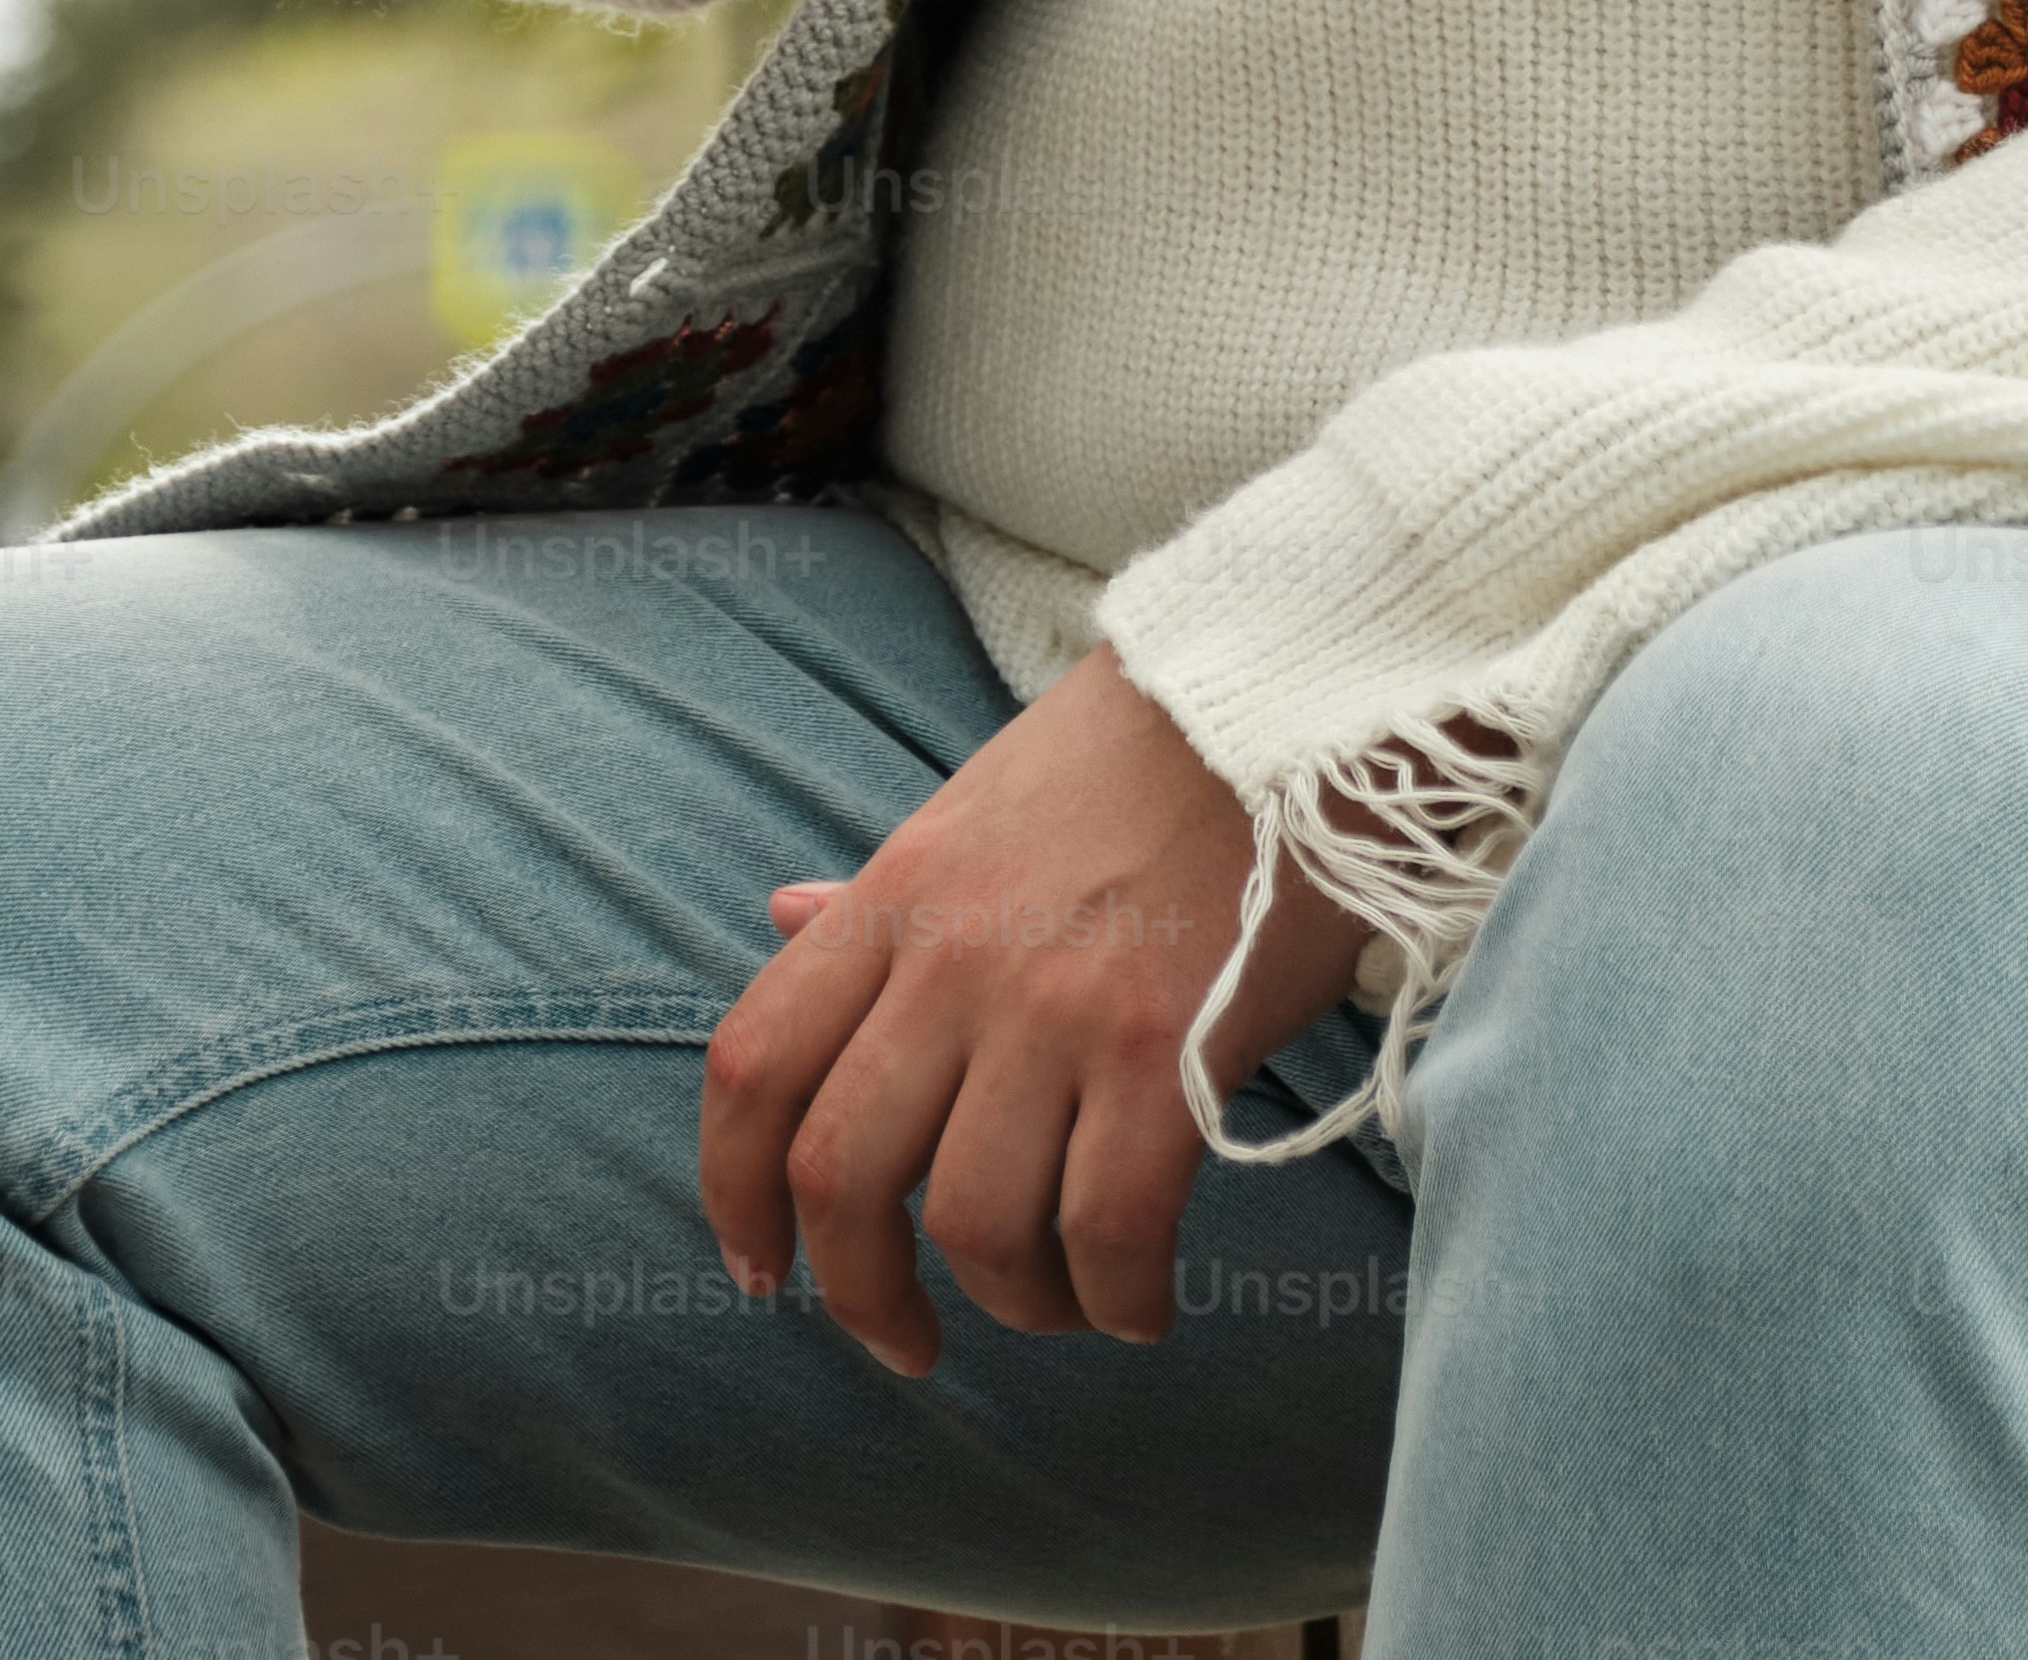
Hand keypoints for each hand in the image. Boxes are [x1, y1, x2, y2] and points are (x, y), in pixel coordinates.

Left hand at [698, 646, 1375, 1377]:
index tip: (764, 1269)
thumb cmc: (1145, 751)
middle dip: (861, 1292)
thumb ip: (881, 892)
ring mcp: (1057, 1006)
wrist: (1297, 687)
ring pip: (977, 1225)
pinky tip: (1144, 1301)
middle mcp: (956, 957)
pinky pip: (1109, 1230)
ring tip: (1064, 1302)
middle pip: (842, 1175)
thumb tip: (783, 916)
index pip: (754, 1066)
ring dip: (1016, 1303)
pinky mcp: (1169, 1048)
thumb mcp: (981, 803)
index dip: (730, 1193)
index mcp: (899, 893)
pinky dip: (1117, 1298)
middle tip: (909, 1340)